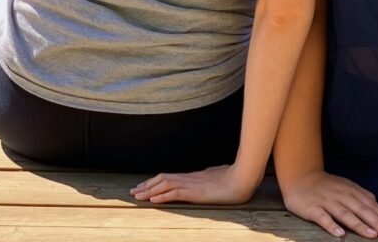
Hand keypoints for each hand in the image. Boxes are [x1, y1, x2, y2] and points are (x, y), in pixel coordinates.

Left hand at [130, 164, 256, 204]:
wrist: (244, 177)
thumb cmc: (236, 178)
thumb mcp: (220, 178)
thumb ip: (211, 178)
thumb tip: (209, 178)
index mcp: (195, 176)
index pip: (171, 177)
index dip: (156, 181)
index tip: (144, 186)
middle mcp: (191, 178)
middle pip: (163, 179)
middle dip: (147, 185)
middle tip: (133, 191)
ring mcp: (193, 184)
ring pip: (165, 184)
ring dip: (149, 190)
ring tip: (137, 196)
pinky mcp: (196, 192)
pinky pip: (175, 193)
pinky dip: (162, 195)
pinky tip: (153, 200)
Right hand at [282, 170, 377, 238]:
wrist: (299, 176)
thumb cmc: (325, 185)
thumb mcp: (345, 186)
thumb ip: (360, 194)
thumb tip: (376, 203)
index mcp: (351, 191)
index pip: (371, 205)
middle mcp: (341, 195)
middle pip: (361, 210)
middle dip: (377, 222)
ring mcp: (327, 201)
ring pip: (345, 214)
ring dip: (359, 225)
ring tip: (372, 235)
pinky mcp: (312, 208)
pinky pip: (323, 218)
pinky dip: (331, 225)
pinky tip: (340, 234)